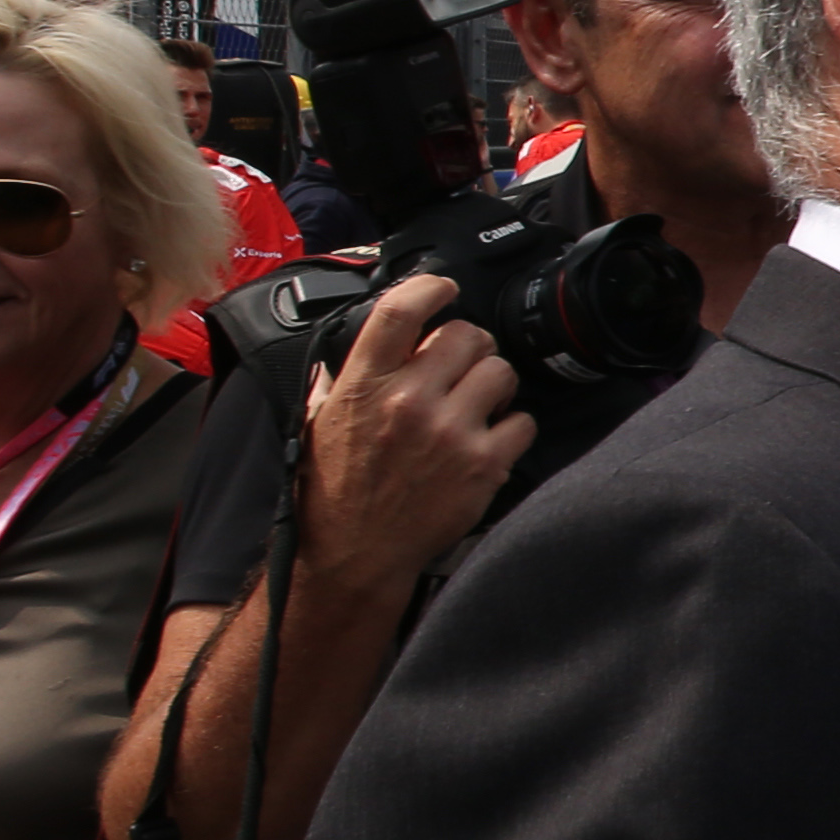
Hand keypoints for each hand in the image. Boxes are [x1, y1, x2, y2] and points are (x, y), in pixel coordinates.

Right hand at [306, 273, 532, 587]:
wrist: (354, 553)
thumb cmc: (334, 491)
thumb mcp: (316, 423)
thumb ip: (335, 380)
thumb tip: (348, 346)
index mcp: (363, 385)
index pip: (400, 312)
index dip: (430, 286)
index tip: (444, 286)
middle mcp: (408, 402)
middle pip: (466, 334)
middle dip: (469, 345)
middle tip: (461, 365)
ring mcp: (449, 433)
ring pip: (501, 371)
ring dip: (493, 382)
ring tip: (475, 403)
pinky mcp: (483, 465)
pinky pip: (523, 421)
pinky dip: (512, 427)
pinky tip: (489, 438)